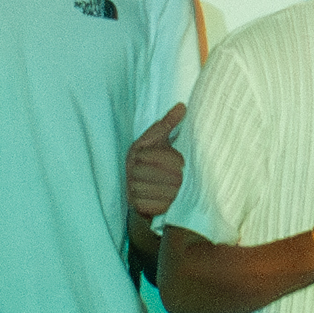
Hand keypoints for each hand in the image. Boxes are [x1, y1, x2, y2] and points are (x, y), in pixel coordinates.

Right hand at [124, 102, 186, 226]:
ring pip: (160, 192)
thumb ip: (169, 123)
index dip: (173, 159)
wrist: (143, 189)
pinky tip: (172, 200)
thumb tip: (182, 106)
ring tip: (179, 189)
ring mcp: (132, 189)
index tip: (183, 163)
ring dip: (174, 191)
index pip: (155, 155)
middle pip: (160, 175)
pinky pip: (155, 206)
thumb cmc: (155, 161)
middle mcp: (130, 171)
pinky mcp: (136, 206)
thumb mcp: (160, 140)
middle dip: (176, 177)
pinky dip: (166, 204)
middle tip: (183, 178)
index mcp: (136, 152)